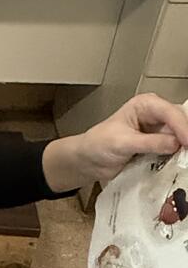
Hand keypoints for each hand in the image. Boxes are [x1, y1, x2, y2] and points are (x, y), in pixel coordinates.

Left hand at [42, 94, 187, 191]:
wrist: (89, 160)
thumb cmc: (98, 145)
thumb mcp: (121, 143)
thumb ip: (148, 142)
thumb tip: (174, 144)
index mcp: (145, 105)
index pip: (169, 112)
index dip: (182, 127)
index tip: (187, 143)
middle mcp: (157, 115)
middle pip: (181, 122)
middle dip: (186, 136)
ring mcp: (161, 131)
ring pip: (182, 136)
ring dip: (185, 147)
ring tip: (185, 158)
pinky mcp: (162, 146)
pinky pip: (177, 149)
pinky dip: (180, 156)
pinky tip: (181, 162)